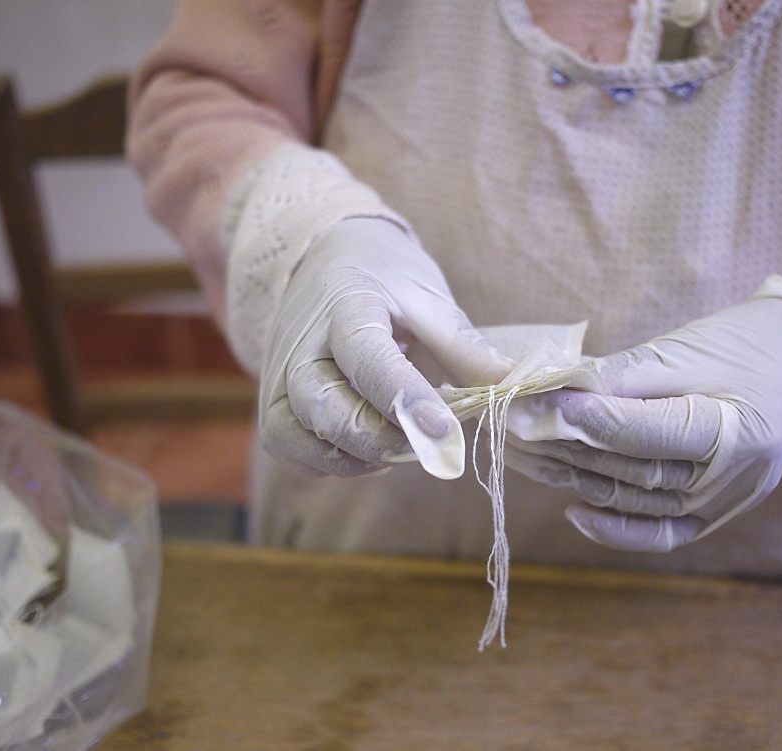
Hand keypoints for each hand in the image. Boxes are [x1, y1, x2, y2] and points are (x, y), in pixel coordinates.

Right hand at [259, 217, 509, 478]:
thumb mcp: (429, 298)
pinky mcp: (272, 404)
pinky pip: (290, 449)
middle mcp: (301, 344)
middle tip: (428, 445)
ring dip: (355, 455)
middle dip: (378, 438)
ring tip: (402, 446)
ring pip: (298, 435)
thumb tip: (508, 385)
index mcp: (346, 304)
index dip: (405, 397)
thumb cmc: (386, 280)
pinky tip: (370, 451)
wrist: (327, 258)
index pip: (368, 357)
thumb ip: (463, 346)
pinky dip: (331, 462)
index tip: (444, 430)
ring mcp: (280, 376)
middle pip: (322, 406)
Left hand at [504, 277, 781, 551]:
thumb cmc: (746, 343)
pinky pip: (659, 533)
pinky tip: (572, 509)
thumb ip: (621, 377)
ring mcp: (724, 504)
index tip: (525, 402)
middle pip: (628, 469)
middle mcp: (732, 479)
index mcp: (735, 430)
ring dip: (569, 477)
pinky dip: (614, 527)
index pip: (640, 432)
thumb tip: (551, 391)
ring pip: (632, 499)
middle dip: (559, 445)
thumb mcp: (686, 349)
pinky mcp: (714, 514)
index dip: (578, 418)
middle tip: (506, 424)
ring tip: (518, 453)